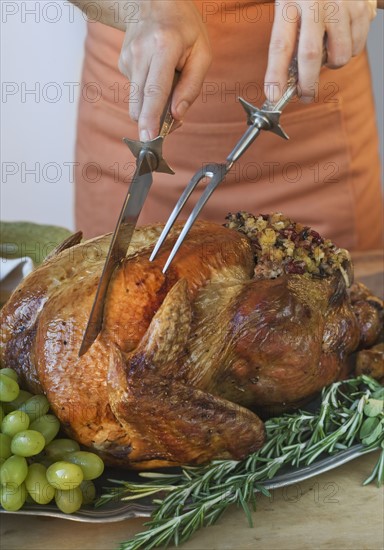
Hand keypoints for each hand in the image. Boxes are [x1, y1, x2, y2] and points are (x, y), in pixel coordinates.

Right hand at [118, 0, 211, 140]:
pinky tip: (157, 78)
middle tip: (166, 129)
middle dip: (151, 123)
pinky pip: (136, 92)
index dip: (151, 117)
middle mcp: (140, 52)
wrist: (152, 2)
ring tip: (168, 94)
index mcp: (163, 46)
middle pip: (140, 101)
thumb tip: (177, 115)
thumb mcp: (202, 53)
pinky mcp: (122, 64)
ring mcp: (127, 58)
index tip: (148, 137)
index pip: (155, 89)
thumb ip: (192, 86)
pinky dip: (147, 96)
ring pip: (136, 102)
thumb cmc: (183, 28)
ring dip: (151, 110)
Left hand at [264, 0, 376, 102]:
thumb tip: (287, 80)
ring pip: (339, 56)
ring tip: (328, 50)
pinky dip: (350, 50)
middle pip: (310, 54)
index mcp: (290, 2)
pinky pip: (357, 47)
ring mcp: (340, 5)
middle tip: (305, 95)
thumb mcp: (291, 7)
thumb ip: (290, 39)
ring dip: (332, 64)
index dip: (276, 74)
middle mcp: (315, 3)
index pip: (280, 45)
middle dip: (307, 83)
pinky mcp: (360, 9)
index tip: (274, 95)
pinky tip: (343, 36)